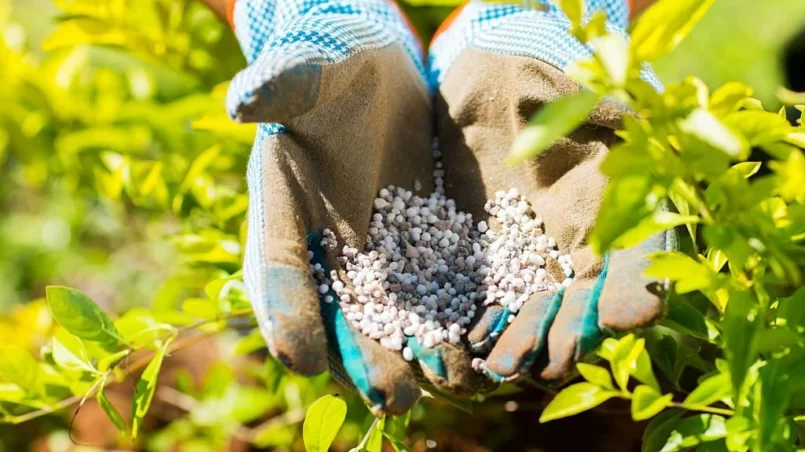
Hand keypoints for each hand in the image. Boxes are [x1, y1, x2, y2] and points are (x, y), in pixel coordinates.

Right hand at [222, 0, 488, 413]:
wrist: (377, 77)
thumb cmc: (330, 71)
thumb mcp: (307, 74)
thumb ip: (281, 86)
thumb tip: (244, 97)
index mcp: (283, 215)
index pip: (279, 270)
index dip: (287, 312)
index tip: (300, 355)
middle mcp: (326, 250)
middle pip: (338, 315)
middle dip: (364, 357)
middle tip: (391, 396)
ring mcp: (375, 257)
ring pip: (390, 317)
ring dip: (416, 355)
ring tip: (448, 383)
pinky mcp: (422, 249)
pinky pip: (434, 292)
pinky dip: (454, 322)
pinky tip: (482, 347)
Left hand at [429, 0, 670, 382]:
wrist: (483, 94)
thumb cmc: (539, 90)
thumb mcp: (574, 102)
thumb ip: (599, 128)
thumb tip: (626, 146)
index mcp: (614, 212)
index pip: (637, 260)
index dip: (637, 288)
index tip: (633, 313)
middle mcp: (576, 249)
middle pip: (582, 303)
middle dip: (569, 333)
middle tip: (553, 361)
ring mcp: (530, 261)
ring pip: (534, 313)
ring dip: (523, 343)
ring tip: (503, 365)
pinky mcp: (484, 265)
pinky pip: (484, 302)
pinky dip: (478, 324)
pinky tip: (466, 341)